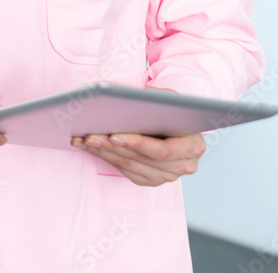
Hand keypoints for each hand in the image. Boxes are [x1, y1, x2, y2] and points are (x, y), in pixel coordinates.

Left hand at [69, 87, 206, 185]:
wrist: (176, 119)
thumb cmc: (172, 106)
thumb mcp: (169, 97)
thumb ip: (156, 100)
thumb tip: (131, 101)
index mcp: (193, 146)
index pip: (162, 150)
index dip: (137, 143)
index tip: (114, 134)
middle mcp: (184, 166)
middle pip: (142, 160)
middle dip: (113, 147)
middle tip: (90, 136)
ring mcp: (168, 176)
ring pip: (131, 167)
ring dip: (105, 153)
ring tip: (85, 140)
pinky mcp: (153, 180)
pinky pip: (127, 172)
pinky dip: (108, 158)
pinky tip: (92, 147)